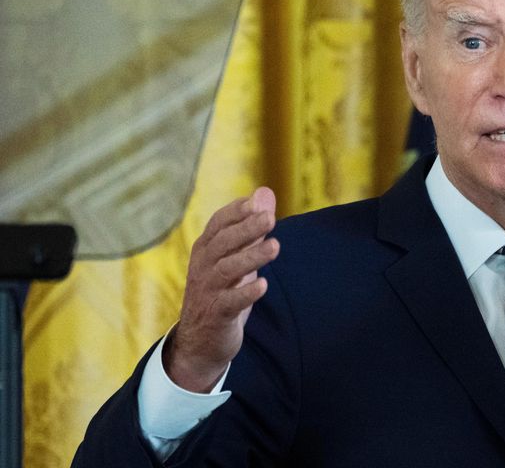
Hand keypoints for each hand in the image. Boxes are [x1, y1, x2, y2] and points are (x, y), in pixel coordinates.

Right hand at [163, 187, 278, 392]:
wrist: (201, 340)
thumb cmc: (224, 290)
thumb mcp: (237, 256)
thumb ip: (252, 226)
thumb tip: (265, 192)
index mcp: (207, 249)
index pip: (218, 224)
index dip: (236, 212)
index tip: (256, 202)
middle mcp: (203, 267)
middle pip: (223, 243)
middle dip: (246, 229)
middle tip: (270, 218)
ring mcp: (208, 291)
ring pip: (227, 270)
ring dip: (251, 257)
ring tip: (275, 246)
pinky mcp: (216, 314)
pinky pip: (229, 302)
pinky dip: (245, 293)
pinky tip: (263, 284)